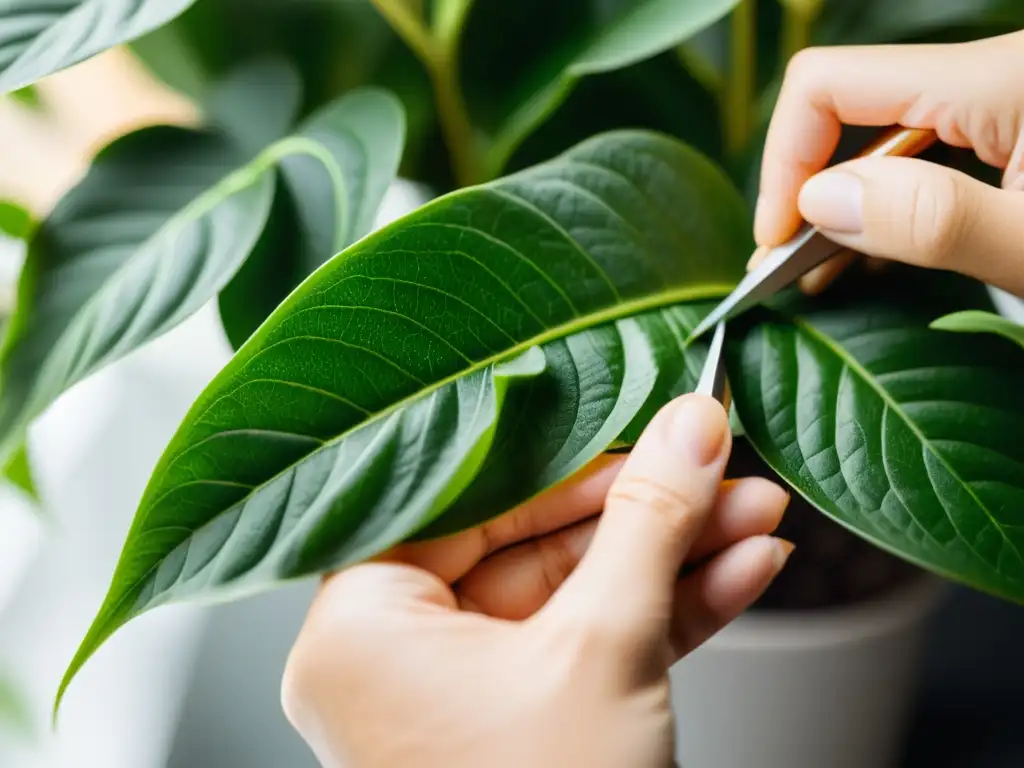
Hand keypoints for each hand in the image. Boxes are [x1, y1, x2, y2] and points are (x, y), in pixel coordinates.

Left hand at [281, 395, 791, 767]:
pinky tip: (735, 574)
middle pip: (532, 546)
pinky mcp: (517, 728)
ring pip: (572, 597)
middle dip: (645, 512)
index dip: (572, 458)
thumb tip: (690, 427)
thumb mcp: (604, 648)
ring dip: (670, 560)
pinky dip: (661, 618)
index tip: (649, 424)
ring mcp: (458, 699)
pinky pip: (586, 650)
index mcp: (359, 626)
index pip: (470, 499)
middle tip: (718, 465)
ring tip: (754, 516)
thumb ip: (648, 523)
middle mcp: (394, 659)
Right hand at [754, 30, 1023, 296]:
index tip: (778, 240)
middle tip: (788, 268)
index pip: (831, 83)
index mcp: (996, 81)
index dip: (784, 161)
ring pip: (880, 134)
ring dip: (843, 203)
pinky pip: (921, 152)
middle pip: (848, 106)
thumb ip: (931, 218)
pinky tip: (872, 252)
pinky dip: (885, 203)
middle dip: (806, 188)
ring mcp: (999, 100)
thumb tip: (817, 200)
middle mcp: (989, 75)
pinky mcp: (1009, 129)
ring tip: (820, 272)